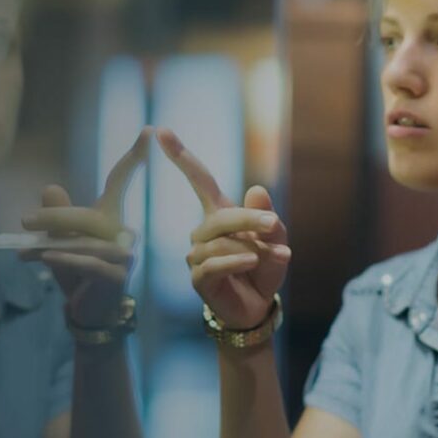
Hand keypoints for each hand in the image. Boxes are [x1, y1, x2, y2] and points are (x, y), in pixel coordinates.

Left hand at [21, 127, 149, 326]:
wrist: (88, 311)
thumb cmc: (76, 273)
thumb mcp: (59, 241)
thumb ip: (56, 216)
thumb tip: (50, 188)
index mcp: (110, 217)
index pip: (120, 182)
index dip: (134, 156)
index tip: (148, 130)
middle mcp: (122, 232)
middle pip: (88, 215)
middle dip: (54, 217)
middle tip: (24, 221)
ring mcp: (124, 255)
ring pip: (85, 241)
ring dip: (51, 244)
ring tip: (24, 251)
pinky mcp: (118, 276)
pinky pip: (89, 263)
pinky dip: (64, 259)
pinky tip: (45, 259)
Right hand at [155, 128, 289, 329]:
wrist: (257, 307)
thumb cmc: (264, 269)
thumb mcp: (277, 241)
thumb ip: (268, 218)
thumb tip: (257, 189)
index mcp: (218, 215)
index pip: (199, 180)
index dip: (180, 156)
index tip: (160, 130)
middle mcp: (202, 232)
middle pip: (219, 215)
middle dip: (247, 217)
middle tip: (272, 222)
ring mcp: (197, 255)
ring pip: (221, 242)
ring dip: (251, 248)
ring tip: (271, 258)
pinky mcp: (198, 278)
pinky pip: (213, 264)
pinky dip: (235, 261)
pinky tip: (252, 262)